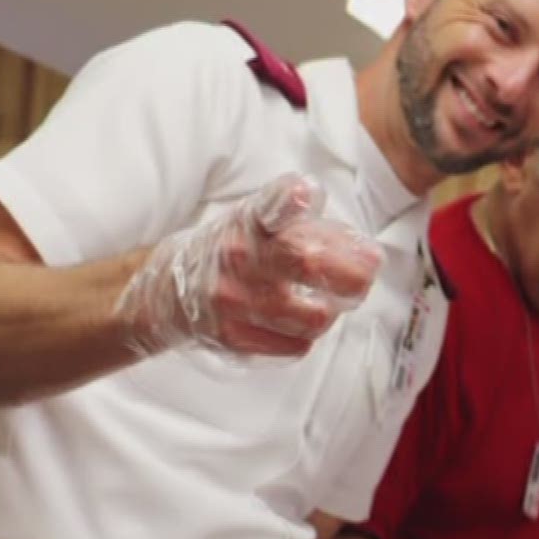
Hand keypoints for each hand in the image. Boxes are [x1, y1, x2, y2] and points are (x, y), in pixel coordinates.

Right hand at [115, 172, 383, 358]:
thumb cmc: (236, 248)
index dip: (291, 198)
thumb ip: (309, 222)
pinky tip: (298, 321)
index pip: (270, 204)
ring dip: (334, 308)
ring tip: (329, 299)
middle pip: (308, 261)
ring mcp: (232, 299)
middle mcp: (238, 255)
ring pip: (315, 315)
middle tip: (368, 269)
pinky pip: (298, 344)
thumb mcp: (261, 218)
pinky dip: (308, 334)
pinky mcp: (232, 336)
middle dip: (353, 271)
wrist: (171, 290)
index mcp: (249, 219)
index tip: (305, 194)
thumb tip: (361, 249)